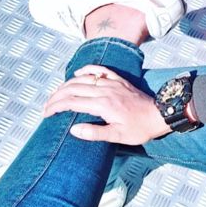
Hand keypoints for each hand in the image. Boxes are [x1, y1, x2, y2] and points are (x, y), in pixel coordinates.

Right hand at [43, 65, 170, 143]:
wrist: (159, 114)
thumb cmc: (140, 128)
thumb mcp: (118, 136)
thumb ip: (95, 133)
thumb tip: (73, 130)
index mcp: (103, 105)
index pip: (72, 102)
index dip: (56, 107)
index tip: (46, 114)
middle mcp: (105, 90)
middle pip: (73, 89)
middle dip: (56, 96)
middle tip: (47, 106)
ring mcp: (112, 83)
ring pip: (83, 79)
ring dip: (67, 85)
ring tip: (57, 94)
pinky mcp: (119, 80)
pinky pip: (100, 70)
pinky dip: (87, 69)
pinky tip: (78, 73)